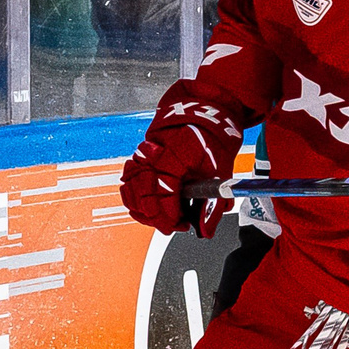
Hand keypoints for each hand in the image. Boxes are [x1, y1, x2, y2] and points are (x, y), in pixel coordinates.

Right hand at [121, 100, 241, 235]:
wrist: (203, 118)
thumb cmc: (212, 141)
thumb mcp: (220, 172)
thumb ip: (212, 204)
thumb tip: (205, 230)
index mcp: (177, 152)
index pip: (164, 192)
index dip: (171, 215)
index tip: (182, 224)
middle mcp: (155, 153)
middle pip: (144, 195)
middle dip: (158, 218)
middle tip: (174, 225)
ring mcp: (143, 155)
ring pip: (131, 191)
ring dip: (144, 210)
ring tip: (162, 217)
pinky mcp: (138, 158)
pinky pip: (128, 182)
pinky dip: (135, 198)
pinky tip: (150, 205)